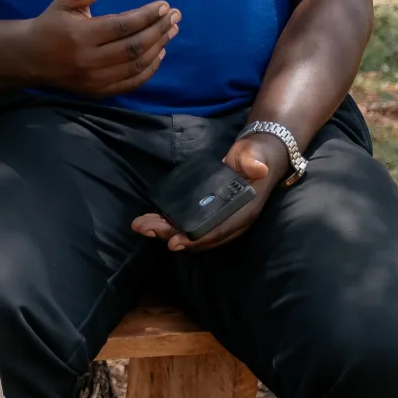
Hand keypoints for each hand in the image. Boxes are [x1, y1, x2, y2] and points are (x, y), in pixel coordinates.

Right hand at [24, 0, 178, 97]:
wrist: (31, 58)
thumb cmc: (51, 23)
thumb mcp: (65, 0)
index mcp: (81, 35)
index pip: (123, 26)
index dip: (147, 16)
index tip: (164, 5)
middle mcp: (89, 60)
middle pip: (134, 46)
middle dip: (159, 30)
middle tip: (175, 16)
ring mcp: (95, 79)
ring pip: (136, 65)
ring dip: (158, 47)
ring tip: (171, 31)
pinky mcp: (98, 91)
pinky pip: (131, 83)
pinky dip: (149, 69)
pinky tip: (160, 53)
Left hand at [132, 133, 286, 251]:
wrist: (256, 158)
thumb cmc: (255, 157)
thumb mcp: (256, 155)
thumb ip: (254, 161)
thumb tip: (257, 168)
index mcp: (242, 214)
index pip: (217, 232)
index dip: (196, 239)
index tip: (173, 242)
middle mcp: (228, 223)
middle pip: (197, 236)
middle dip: (170, 235)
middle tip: (145, 228)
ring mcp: (216, 219)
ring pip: (188, 232)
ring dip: (163, 230)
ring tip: (139, 225)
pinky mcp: (206, 213)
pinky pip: (185, 223)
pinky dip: (167, 223)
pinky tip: (148, 220)